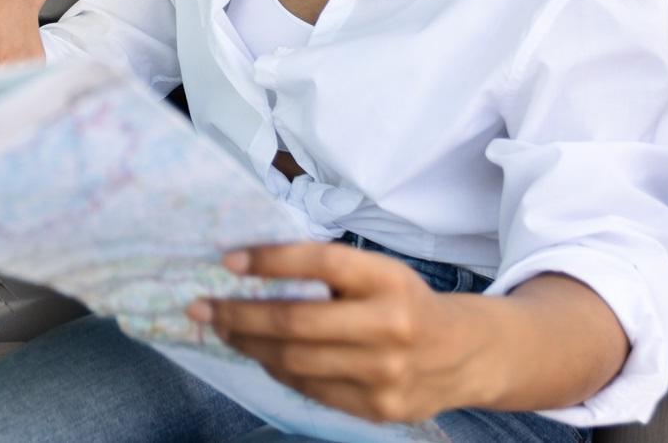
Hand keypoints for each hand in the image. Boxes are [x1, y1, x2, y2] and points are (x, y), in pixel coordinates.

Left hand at [189, 243, 492, 423]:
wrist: (466, 355)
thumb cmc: (404, 302)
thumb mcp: (379, 273)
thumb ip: (328, 272)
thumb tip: (249, 268)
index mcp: (388, 280)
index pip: (322, 263)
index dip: (271, 260)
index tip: (228, 260)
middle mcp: (390, 326)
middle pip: (296, 321)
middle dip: (238, 313)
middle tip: (201, 305)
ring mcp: (384, 373)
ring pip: (294, 360)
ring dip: (247, 343)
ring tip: (221, 328)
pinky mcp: (377, 408)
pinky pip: (308, 388)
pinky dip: (275, 368)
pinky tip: (257, 352)